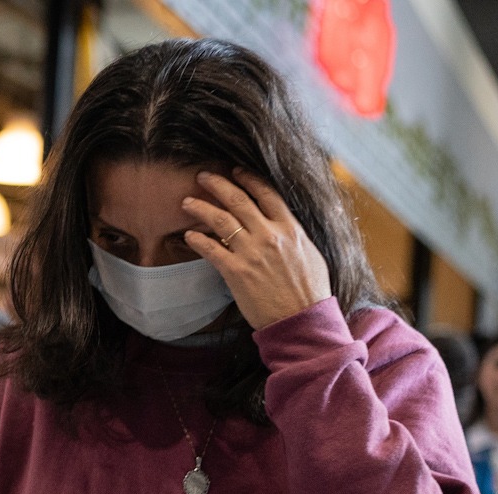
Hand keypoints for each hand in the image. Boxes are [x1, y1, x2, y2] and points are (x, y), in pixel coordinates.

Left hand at [181, 169, 332, 329]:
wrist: (303, 319)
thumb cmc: (309, 291)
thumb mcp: (311, 254)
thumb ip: (294, 235)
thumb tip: (285, 224)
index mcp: (291, 228)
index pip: (267, 193)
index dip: (248, 179)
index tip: (235, 170)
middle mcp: (270, 235)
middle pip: (239, 200)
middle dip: (218, 184)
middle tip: (202, 176)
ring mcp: (252, 253)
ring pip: (221, 221)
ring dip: (201, 208)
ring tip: (187, 202)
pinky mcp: (236, 272)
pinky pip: (211, 250)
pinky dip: (197, 240)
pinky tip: (188, 236)